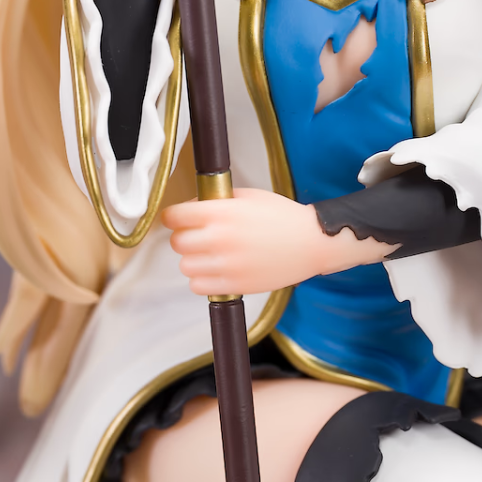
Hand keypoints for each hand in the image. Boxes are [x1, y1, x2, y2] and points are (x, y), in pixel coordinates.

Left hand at [162, 187, 392, 296]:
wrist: (309, 242)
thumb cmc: (281, 216)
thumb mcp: (248, 195)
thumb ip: (218, 201)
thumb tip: (193, 207)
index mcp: (222, 212)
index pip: (175, 217)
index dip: (173, 217)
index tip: (176, 218)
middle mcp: (219, 239)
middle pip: (177, 242)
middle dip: (184, 236)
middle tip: (197, 234)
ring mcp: (226, 265)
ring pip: (185, 266)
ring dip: (193, 259)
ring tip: (208, 254)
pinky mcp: (234, 286)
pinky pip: (197, 286)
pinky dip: (201, 279)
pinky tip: (215, 270)